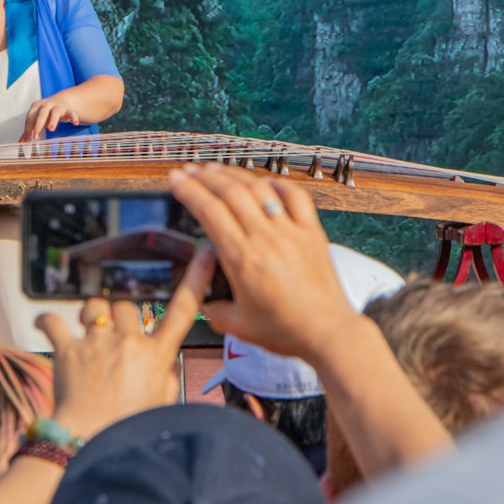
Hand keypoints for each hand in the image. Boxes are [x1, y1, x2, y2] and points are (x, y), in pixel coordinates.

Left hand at [22, 95, 80, 142]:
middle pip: (42, 113)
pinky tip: (75, 123)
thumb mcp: (37, 119)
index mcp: (37, 106)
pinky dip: (73, 117)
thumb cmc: (46, 113)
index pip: (31, 117)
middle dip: (38, 124)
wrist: (62, 102)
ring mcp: (58, 106)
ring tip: (51, 129)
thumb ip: (30, 130)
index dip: (29, 128)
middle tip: (35, 137)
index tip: (28, 140)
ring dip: (53, 120)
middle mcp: (47, 105)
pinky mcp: (68, 110)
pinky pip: (71, 113)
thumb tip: (21, 143)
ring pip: (55, 112)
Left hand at [34, 253, 213, 443]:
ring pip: (95, 307)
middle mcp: (128, 342)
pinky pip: (54, 322)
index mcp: (156, 356)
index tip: (204, 255)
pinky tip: (44, 323)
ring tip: (89, 329)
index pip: (183, 312)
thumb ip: (165, 377)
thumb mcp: (162, 404)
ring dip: (92, 313)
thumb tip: (161, 363)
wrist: (89, 441)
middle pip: (127, 307)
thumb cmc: (128, 429)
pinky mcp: (67, 350)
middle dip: (122, 317)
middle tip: (116, 337)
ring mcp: (97, 344)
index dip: (195, 280)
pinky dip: (47, 321)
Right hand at [168, 163, 356, 361]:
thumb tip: (203, 296)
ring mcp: (291, 231)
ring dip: (234, 175)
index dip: (189, 191)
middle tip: (188, 171)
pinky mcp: (311, 232)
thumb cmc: (285, 331)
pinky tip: (262, 181)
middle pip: (230, 193)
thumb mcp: (237, 325)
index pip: (210, 212)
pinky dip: (276, 183)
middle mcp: (266, 238)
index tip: (175, 180)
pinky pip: (295, 196)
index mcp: (243, 258)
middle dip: (204, 177)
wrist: (328, 332)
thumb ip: (213, 309)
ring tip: (215, 170)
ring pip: (259, 189)